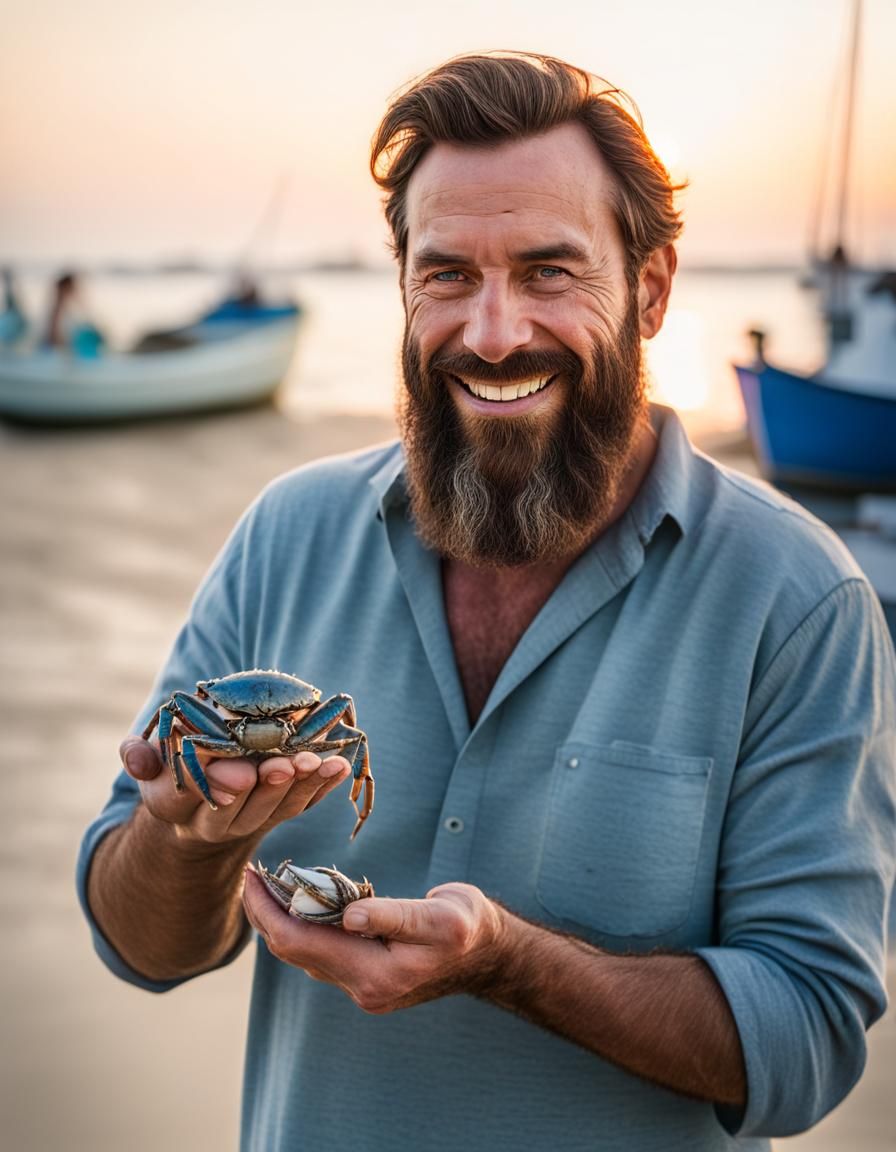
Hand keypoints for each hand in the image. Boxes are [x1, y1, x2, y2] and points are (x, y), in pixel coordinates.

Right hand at [119, 736, 350, 845]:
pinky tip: (338, 765)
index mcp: (170, 803)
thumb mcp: (150, 755)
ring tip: (315, 761)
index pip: (184, 796)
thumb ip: (139, 753)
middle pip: (234, 810)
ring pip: (272, 810)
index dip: (208, 783)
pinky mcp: (277, 815)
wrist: (203, 791)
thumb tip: (135, 758)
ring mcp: (246, 823)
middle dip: (260, 787)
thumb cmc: (174, 760)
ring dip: (298, 785)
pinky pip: (301, 805)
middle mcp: (208, 822)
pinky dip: (322, 785)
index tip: (235, 769)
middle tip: (280, 766)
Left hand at [242, 869, 508, 1012]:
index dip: (268, 911)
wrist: (490, 954)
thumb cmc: (468, 928)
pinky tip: (300, 901)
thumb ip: (393, 916)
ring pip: (305, 953)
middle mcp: (361, 988)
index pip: (299, 943)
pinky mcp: (366, 976)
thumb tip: (348, 915)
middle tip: (251, 875)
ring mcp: (362, 986)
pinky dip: (304, 925)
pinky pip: (321, 951)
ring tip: (268, 883)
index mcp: (375, 974)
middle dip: (267, 913)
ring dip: (282, 919)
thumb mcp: (439, 916)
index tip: (252, 877)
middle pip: (293, 952)